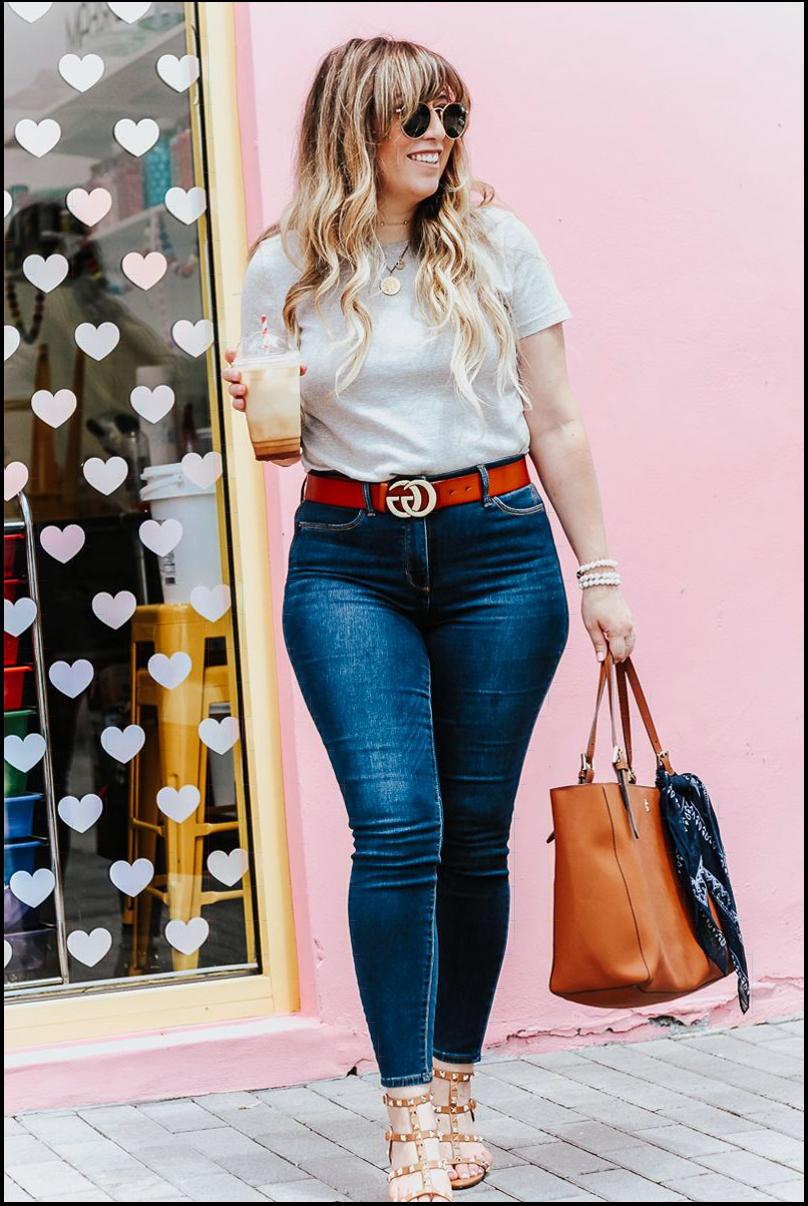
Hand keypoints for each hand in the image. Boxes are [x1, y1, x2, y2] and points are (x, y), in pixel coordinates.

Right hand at [223, 347, 306, 466]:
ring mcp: (242, 392)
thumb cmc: (278, 381)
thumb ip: (294, 368)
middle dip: (230, 373)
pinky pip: (237, 404)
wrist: (282, 401)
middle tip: (238, 374)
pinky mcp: (246, 405)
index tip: (232, 354)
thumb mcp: (286, 372)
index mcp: (247, 365)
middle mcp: (242, 378)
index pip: (233, 356)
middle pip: (228, 373)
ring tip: (243, 389)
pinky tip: (243, 404)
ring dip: (234, 389)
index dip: (230, 354)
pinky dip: (238, 404)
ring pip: (231, 389)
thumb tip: (302, 367)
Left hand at [581, 585, 635, 663]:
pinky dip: (625, 641)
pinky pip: (631, 635)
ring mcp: (630, 622)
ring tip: (610, 650)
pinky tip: (615, 641)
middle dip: (617, 656)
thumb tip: (601, 660)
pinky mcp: (630, 618)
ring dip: (623, 649)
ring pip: (631, 643)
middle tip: (605, 657)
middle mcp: (627, 628)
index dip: (611, 660)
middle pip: (627, 650)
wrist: (601, 584)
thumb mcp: (591, 625)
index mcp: (617, 630)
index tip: (603, 662)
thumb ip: (598, 643)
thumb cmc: (593, 604)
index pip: (618, 653)